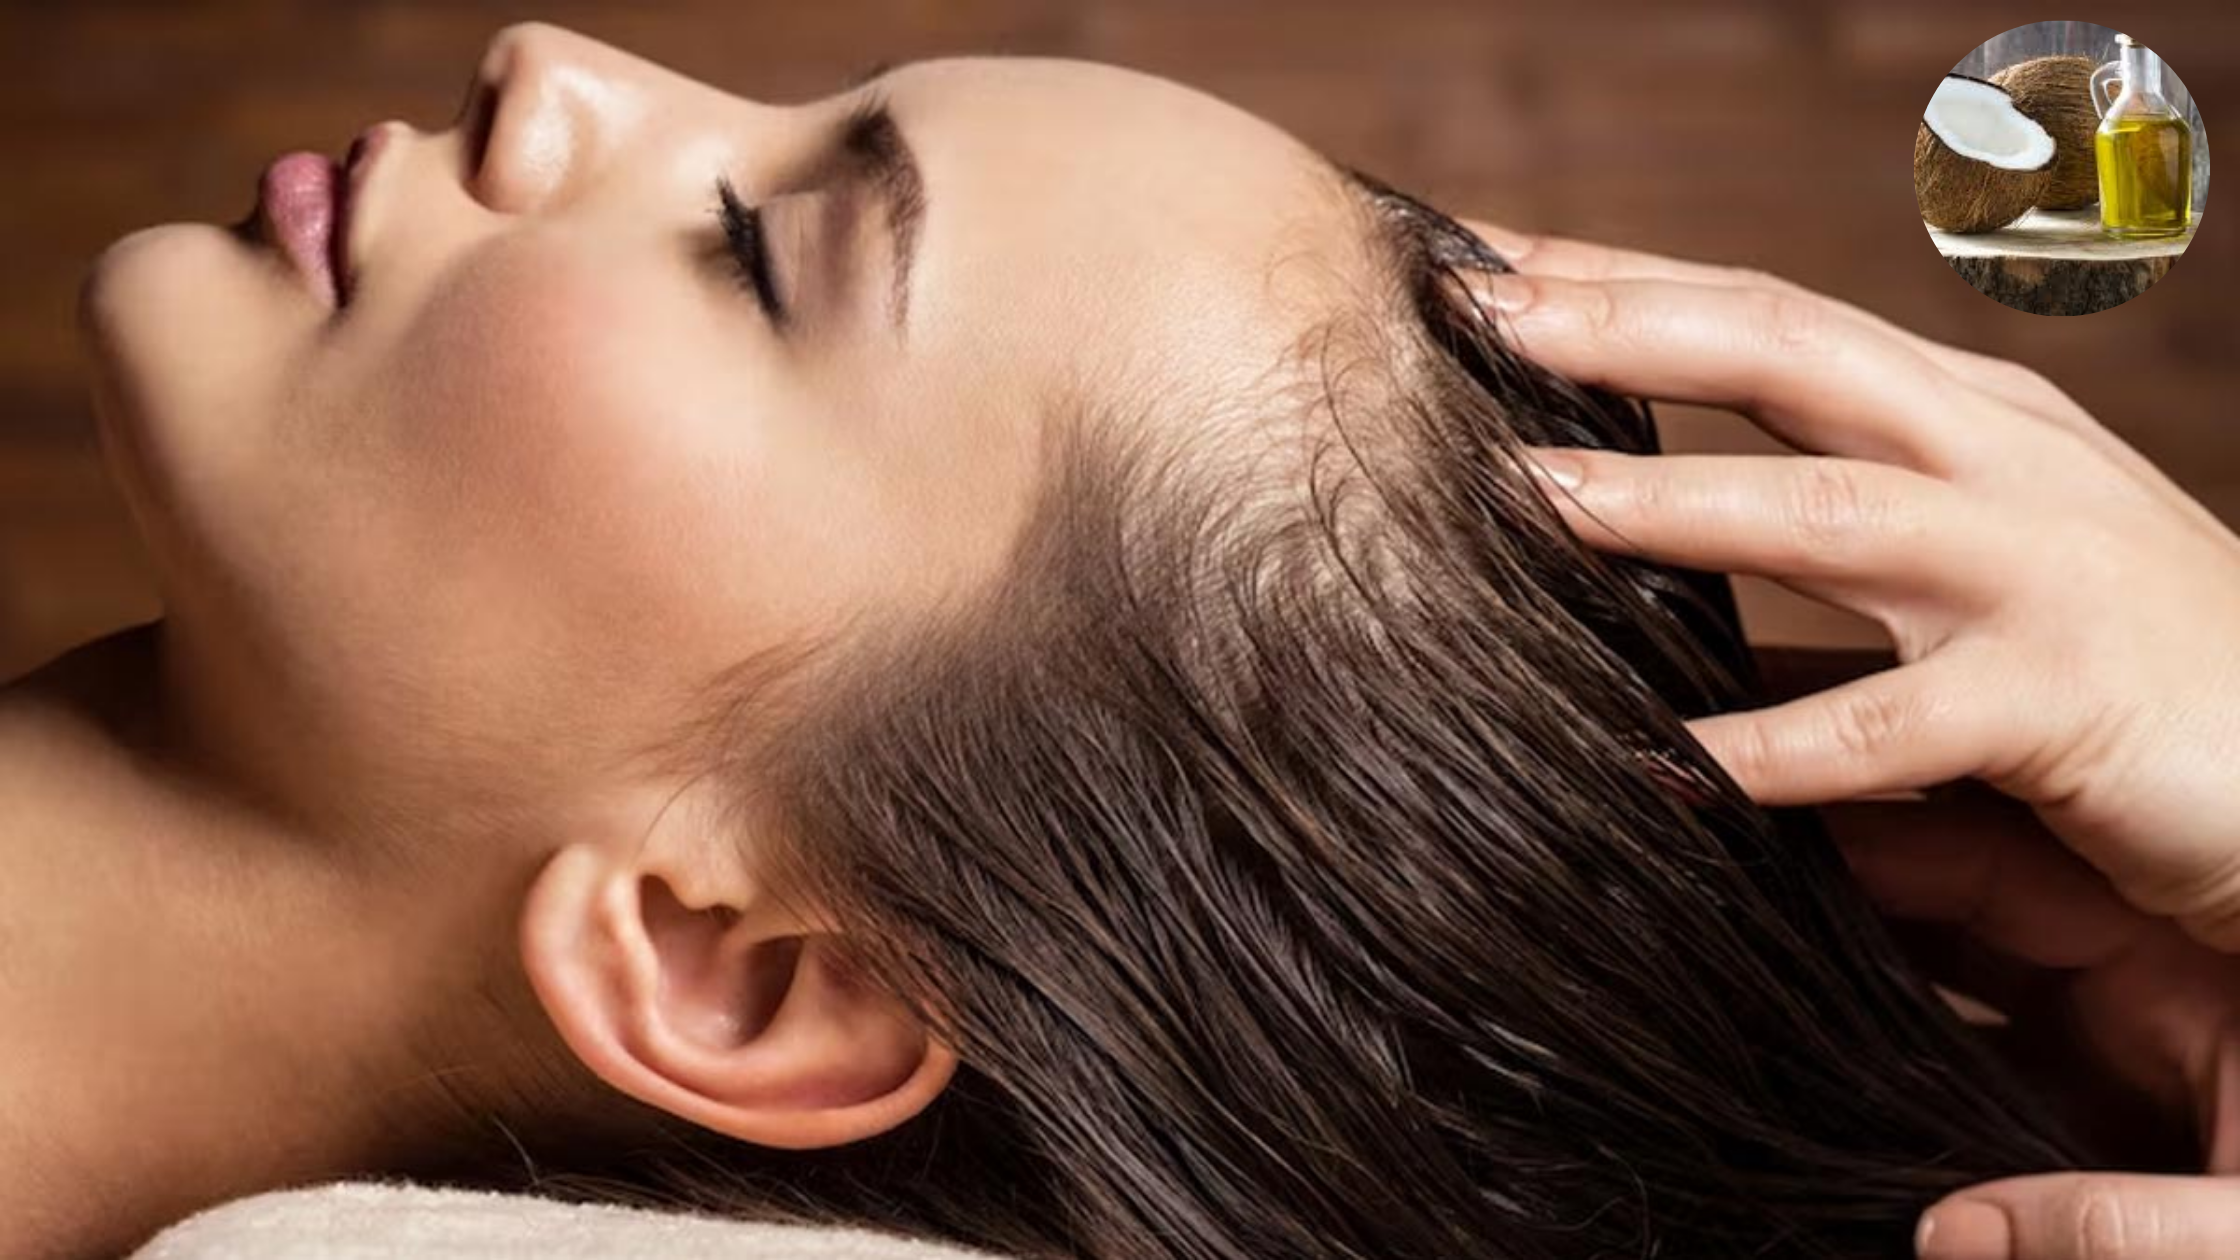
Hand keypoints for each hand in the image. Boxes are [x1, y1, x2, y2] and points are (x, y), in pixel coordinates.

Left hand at [1457, 221, 2239, 1256]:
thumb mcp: (1957, 567)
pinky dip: (1775, 750)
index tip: (1479, 259)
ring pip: (1826, 511)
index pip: (1763, 313)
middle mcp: (1989, 457)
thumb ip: (1813, 555)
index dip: (1622, 278)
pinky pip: (1894, 728)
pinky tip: (1667, 767)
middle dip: (1624, 325)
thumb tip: (1628, 561)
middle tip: (1471, 310)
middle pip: (1786, 353)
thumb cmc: (2115, 658)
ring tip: (1530, 496)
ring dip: (1670, 498)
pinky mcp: (2064, 701)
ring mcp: (2033, 567)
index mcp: (1953, 412)